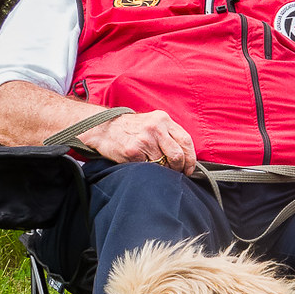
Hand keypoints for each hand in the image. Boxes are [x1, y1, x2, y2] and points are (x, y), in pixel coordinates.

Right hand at [78, 109, 196, 174]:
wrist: (104, 128)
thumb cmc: (131, 128)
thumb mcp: (153, 122)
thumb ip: (169, 134)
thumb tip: (185, 156)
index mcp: (164, 120)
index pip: (186, 141)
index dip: (190, 158)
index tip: (189, 169)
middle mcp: (156, 128)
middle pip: (177, 155)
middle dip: (179, 168)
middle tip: (176, 173)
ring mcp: (144, 139)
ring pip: (163, 164)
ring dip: (163, 171)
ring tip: (156, 167)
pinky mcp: (133, 151)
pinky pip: (148, 168)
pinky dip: (148, 170)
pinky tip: (142, 164)